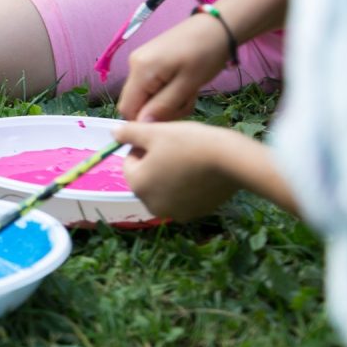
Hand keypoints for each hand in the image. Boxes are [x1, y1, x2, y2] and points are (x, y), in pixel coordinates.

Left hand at [114, 121, 247, 219]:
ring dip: (170, 173)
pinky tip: (201, 171)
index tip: (163, 137)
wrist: (232, 161)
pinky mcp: (197, 213)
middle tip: (176, 147)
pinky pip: (184, 196)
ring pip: (165, 186)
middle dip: (156, 161)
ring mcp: (175, 212)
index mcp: (137, 185)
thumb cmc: (188, 143)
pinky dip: (187, 184)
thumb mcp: (154, 132)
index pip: (130, 161)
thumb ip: (128, 133)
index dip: (144, 146)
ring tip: (189, 157)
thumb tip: (113, 134)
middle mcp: (152, 205)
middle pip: (146, 176)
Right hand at [117, 13, 229, 121]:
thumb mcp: (187, 85)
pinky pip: (151, 86)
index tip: (172, 119)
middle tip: (186, 102)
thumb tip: (142, 125)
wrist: (216, 27)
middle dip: (159, 111)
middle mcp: (133, 65)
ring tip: (189, 92)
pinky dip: (166, 91)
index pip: (128, 109)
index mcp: (140, 70)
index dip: (146, 121)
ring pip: (145, 96)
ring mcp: (140, 62)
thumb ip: (163, 106)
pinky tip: (184, 84)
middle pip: (136, 103)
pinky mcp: (149, 60)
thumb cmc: (205, 54)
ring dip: (166, 101)